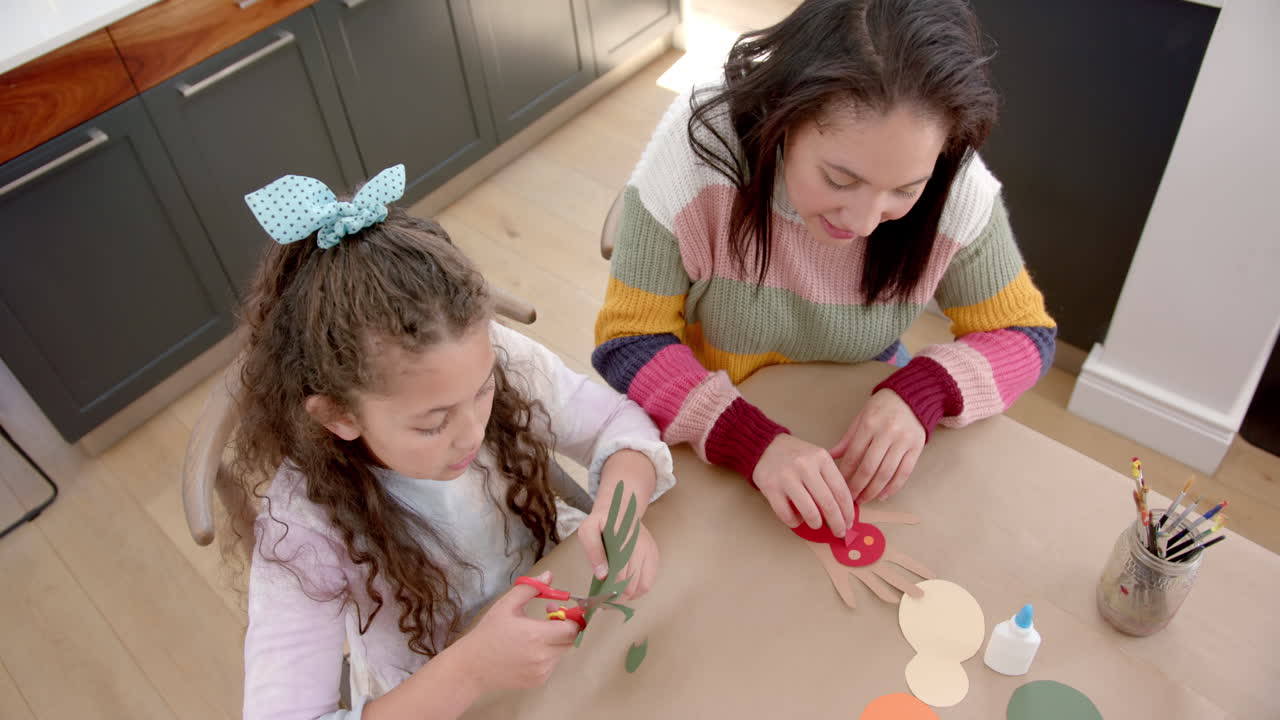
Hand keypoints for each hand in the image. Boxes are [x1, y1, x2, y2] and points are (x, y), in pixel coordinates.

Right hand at [453, 571, 579, 692]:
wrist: (473, 667)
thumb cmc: (489, 633)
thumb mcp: (506, 605)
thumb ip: (530, 588)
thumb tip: (549, 575)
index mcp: (537, 635)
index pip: (572, 628)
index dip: (569, 617)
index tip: (556, 610)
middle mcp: (543, 656)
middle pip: (570, 640)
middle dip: (563, 627)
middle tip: (546, 618)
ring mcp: (542, 671)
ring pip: (561, 652)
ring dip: (555, 641)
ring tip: (534, 634)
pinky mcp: (538, 681)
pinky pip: (552, 664)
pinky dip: (547, 655)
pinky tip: (528, 650)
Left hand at [579, 450, 658, 598]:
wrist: (621, 508)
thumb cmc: (601, 521)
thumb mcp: (588, 530)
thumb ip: (593, 551)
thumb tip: (602, 575)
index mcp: (625, 541)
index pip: (619, 576)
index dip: (608, 592)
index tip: (598, 601)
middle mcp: (642, 548)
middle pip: (631, 585)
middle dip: (616, 597)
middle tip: (603, 603)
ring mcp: (650, 553)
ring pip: (642, 587)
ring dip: (628, 597)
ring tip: (614, 598)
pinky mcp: (654, 556)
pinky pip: (649, 582)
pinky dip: (637, 591)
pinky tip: (625, 591)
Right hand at [752, 434, 853, 537]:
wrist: (765, 447)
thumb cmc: (796, 457)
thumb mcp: (818, 459)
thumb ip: (830, 480)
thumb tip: (844, 510)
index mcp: (821, 458)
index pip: (841, 491)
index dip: (848, 512)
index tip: (849, 523)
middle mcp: (805, 466)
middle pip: (828, 504)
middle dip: (837, 524)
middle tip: (839, 532)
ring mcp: (787, 477)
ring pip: (810, 512)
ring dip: (816, 523)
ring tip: (816, 524)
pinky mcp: (771, 488)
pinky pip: (788, 515)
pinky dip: (795, 522)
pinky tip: (797, 518)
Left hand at [830, 389, 924, 502]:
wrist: (912, 397)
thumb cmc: (882, 407)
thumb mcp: (861, 417)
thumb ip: (848, 439)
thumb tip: (831, 457)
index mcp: (869, 424)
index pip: (853, 455)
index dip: (845, 474)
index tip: (838, 486)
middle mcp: (887, 433)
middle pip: (869, 468)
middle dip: (857, 487)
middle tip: (849, 499)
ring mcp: (903, 441)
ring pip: (886, 473)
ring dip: (873, 491)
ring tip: (864, 499)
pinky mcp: (916, 448)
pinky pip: (904, 473)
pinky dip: (893, 487)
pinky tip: (883, 495)